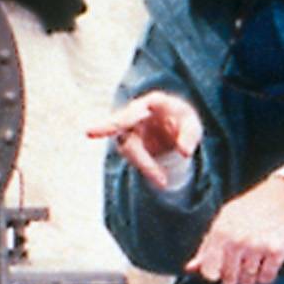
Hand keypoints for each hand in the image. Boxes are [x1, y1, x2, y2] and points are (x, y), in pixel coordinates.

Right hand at [85, 92, 203, 188]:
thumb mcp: (193, 126)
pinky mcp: (128, 142)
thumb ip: (190, 136)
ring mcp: (129, 128)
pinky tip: (159, 178)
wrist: (175, 129)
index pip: (132, 112)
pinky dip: (146, 168)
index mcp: (153, 103)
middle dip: (110, 132)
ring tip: (162, 180)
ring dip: (145, 165)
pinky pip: (134, 157)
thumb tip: (184, 152)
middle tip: (106, 144)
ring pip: (129, 148)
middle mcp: (135, 113)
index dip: (113, 121)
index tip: (90, 132)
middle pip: (120, 126)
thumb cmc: (182, 121)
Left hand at [183, 176, 283, 283]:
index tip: (221, 269)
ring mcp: (257, 246)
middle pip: (230, 280)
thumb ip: (207, 247)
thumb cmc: (251, 209)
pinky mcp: (276, 251)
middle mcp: (237, 240)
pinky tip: (267, 260)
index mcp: (220, 232)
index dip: (215, 274)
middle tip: (242, 261)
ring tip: (256, 258)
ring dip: (252, 275)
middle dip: (235, 275)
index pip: (210, 271)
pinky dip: (267, 274)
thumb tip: (190, 269)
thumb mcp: (224, 221)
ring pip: (249, 281)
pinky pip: (266, 278)